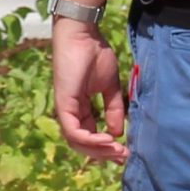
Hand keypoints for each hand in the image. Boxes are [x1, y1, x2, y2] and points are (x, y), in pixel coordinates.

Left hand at [52, 18, 127, 162]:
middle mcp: (70, 111)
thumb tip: (117, 133)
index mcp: (80, 108)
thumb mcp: (110, 87)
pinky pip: (73, 131)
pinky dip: (90, 140)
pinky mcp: (63, 103)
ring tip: (117, 150)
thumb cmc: (95, 54)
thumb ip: (113, 109)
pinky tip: (107, 139)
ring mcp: (65, 108)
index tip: (126, 150)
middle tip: (124, 156)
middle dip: (103, 153)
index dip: (106, 146)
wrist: (83, 34)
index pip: (89, 136)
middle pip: (82, 143)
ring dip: (98, 150)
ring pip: (76, 141)